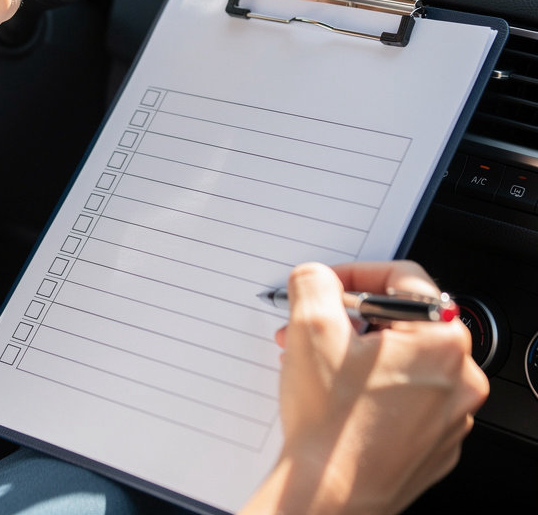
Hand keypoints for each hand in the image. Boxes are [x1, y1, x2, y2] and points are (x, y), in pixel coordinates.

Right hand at [247, 261, 487, 514]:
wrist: (330, 497)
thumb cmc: (331, 423)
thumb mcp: (309, 326)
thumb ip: (314, 281)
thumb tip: (318, 277)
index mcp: (442, 344)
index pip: (404, 278)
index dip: (357, 274)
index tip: (330, 286)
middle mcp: (459, 380)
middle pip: (402, 321)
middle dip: (350, 319)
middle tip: (316, 327)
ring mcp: (450, 417)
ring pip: (401, 359)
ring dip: (357, 352)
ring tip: (317, 364)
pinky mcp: (433, 444)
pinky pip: (404, 396)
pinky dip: (371, 386)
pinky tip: (335, 395)